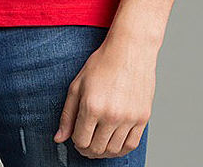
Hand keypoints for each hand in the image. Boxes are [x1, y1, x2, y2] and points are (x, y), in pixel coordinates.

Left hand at [54, 33, 155, 158]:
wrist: (130, 50)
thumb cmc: (103, 63)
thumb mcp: (77, 84)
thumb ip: (67, 114)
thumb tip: (59, 138)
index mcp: (92, 106)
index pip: (80, 140)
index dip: (76, 142)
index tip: (76, 138)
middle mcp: (111, 114)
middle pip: (96, 149)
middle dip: (88, 149)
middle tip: (86, 143)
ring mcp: (129, 117)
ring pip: (114, 150)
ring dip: (104, 151)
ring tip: (99, 142)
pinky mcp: (143, 118)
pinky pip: (131, 145)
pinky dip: (121, 149)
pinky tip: (114, 142)